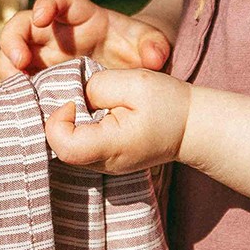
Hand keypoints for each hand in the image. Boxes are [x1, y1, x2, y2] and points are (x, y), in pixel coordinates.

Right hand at [0, 0, 171, 79]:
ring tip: (17, 87)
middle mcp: (55, 32)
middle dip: (14, 40)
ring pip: (11, 53)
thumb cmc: (137, 49)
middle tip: (19, 63)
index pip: (57, 1)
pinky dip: (16, 91)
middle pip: (22, 25)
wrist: (131, 69)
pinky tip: (22, 105)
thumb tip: (154, 57)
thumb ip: (155, 45)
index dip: (47, 5)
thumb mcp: (151, 44)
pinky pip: (19, 81)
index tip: (42, 16)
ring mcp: (44, 55)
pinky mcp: (40, 76)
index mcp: (80, 15)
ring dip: (8, 68)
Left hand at [43, 67, 191, 174]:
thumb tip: (73, 96)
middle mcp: (102, 164)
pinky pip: (78, 146)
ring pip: (66, 147)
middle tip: (82, 96)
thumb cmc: (168, 103)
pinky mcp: (103, 161)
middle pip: (59, 147)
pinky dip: (79, 128)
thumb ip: (97, 86)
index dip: (57, 120)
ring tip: (92, 103)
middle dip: (62, 118)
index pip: (64, 145)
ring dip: (70, 123)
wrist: (192, 127)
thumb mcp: (134, 83)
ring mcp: (102, 166)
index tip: (75, 99)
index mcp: (111, 146)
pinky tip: (96, 113)